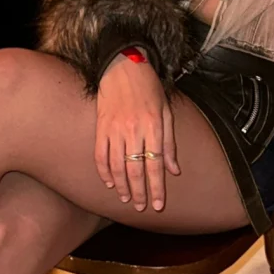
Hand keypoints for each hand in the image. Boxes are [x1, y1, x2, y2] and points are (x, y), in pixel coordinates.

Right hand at [94, 55, 179, 212]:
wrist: (124, 66)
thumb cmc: (149, 88)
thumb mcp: (167, 112)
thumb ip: (169, 143)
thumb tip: (174, 170)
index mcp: (153, 126)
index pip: (155, 165)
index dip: (157, 187)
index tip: (158, 205)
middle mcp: (134, 130)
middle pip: (135, 169)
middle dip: (140, 192)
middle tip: (143, 207)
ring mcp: (115, 129)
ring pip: (117, 165)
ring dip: (121, 185)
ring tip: (127, 199)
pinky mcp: (101, 126)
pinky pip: (100, 154)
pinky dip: (104, 171)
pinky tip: (109, 182)